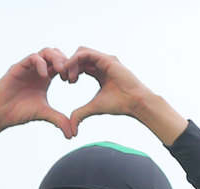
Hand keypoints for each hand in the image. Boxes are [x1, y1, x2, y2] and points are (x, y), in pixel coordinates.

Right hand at [0, 49, 75, 146]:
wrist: (0, 115)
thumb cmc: (19, 112)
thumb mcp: (44, 114)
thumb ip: (59, 120)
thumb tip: (72, 134)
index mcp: (45, 77)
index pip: (61, 64)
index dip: (70, 69)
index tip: (72, 81)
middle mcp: (37, 69)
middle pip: (56, 53)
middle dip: (65, 61)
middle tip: (67, 75)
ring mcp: (28, 67)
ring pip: (46, 52)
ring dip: (55, 58)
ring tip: (60, 71)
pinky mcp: (18, 67)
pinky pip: (32, 57)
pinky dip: (41, 63)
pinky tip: (44, 76)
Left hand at [64, 49, 185, 143]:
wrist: (135, 103)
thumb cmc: (119, 104)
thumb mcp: (94, 107)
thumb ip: (81, 113)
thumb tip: (71, 125)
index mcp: (99, 71)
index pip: (80, 64)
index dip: (70, 70)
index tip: (65, 81)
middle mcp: (102, 63)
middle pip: (79, 56)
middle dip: (69, 65)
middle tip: (64, 79)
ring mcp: (105, 59)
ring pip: (81, 52)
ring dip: (71, 62)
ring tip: (68, 78)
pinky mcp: (106, 59)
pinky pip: (86, 54)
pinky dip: (75, 60)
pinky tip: (71, 72)